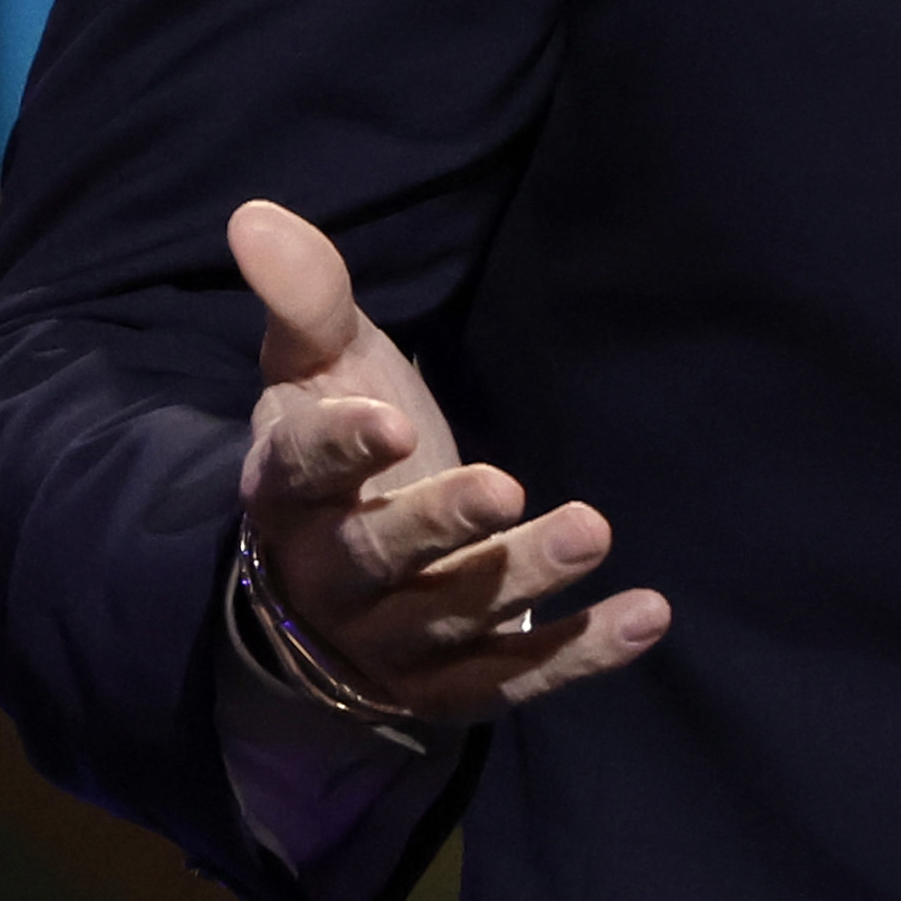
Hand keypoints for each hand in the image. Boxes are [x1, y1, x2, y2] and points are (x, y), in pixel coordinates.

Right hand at [230, 197, 669, 722]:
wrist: (343, 572)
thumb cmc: (346, 438)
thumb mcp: (322, 361)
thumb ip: (306, 295)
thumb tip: (254, 213)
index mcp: (287, 492)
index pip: (302, 473)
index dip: (343, 449)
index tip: (393, 422)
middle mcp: (328, 579)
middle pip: (378, 561)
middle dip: (441, 525)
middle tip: (507, 487)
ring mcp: (390, 643)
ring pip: (450, 623)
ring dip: (521, 582)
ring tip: (592, 530)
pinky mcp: (452, 686)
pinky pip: (513, 678)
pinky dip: (580, 654)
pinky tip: (647, 614)